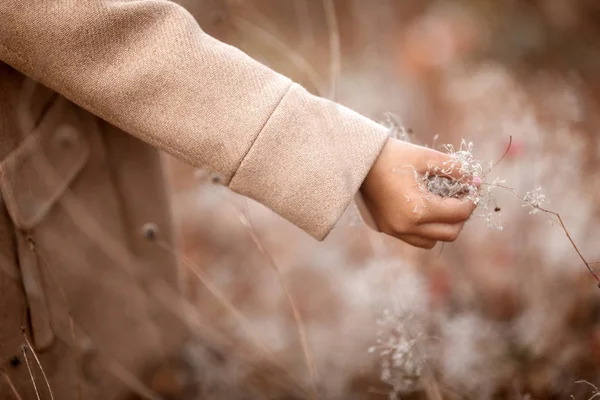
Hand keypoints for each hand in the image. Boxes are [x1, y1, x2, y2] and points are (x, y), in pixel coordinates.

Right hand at [359, 138, 476, 248]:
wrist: (359, 161)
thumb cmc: (393, 156)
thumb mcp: (427, 157)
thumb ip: (455, 169)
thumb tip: (474, 179)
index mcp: (419, 209)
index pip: (459, 213)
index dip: (472, 199)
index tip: (473, 185)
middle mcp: (407, 226)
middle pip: (450, 233)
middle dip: (462, 216)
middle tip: (463, 197)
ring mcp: (396, 230)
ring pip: (433, 241)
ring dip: (445, 227)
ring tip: (445, 206)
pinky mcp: (387, 229)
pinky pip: (415, 238)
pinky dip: (427, 229)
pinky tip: (426, 210)